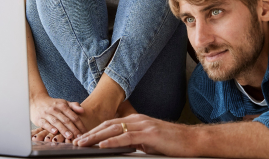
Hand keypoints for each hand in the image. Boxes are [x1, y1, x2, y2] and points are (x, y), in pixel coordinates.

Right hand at [29, 95, 85, 139]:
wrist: (36, 100)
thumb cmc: (52, 104)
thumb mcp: (64, 102)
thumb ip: (74, 106)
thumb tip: (83, 110)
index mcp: (63, 106)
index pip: (73, 116)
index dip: (80, 125)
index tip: (84, 132)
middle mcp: (55, 109)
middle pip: (66, 120)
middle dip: (73, 129)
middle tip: (79, 137)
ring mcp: (47, 114)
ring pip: (56, 122)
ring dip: (63, 129)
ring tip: (69, 136)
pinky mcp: (39, 119)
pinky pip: (45, 123)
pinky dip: (50, 128)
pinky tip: (55, 132)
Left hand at [72, 114, 195, 156]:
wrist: (192, 141)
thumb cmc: (172, 143)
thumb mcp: (149, 142)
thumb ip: (135, 142)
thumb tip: (122, 148)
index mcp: (136, 121)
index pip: (110, 125)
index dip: (94, 131)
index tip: (82, 139)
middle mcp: (137, 120)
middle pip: (108, 125)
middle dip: (90, 133)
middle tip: (76, 141)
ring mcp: (143, 125)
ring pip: (114, 129)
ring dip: (96, 137)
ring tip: (83, 143)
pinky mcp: (150, 133)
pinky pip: (127, 137)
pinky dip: (113, 140)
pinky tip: (102, 145)